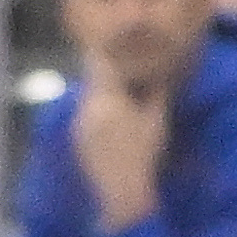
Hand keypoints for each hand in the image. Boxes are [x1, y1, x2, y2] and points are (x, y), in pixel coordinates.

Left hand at [72, 64, 171, 235]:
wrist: (122, 195)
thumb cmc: (144, 156)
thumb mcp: (156, 121)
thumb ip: (156, 92)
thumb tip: (159, 72)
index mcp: (106, 99)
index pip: (100, 61)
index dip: (109, 48)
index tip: (119, 41)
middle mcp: (87, 108)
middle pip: (94, 78)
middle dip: (109, 71)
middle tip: (126, 68)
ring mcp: (79, 125)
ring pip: (90, 97)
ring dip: (106, 93)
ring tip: (124, 95)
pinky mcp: (78, 140)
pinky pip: (87, 115)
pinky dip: (100, 111)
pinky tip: (115, 120)